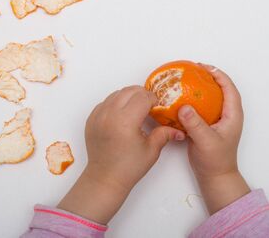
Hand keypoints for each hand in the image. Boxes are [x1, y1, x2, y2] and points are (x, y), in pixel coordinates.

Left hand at [58, 86, 183, 223]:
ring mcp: (98, 116)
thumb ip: (164, 133)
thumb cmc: (128, 167)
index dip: (153, 100)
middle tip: (149, 106)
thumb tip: (178, 129)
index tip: (158, 107)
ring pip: (116, 93)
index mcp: (125, 121)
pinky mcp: (91, 119)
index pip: (143, 97)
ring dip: (128, 97)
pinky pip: (105, 102)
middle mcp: (109, 114)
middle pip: (129, 90)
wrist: (105, 178)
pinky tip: (122, 116)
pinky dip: (115, 103)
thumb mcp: (151, 150)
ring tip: (136, 110)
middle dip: (142, 94)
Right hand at [178, 64, 249, 213]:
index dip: (219, 75)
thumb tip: (184, 107)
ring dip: (200, 87)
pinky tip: (179, 98)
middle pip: (220, 89)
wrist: (214, 176)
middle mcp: (226, 114)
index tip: (204, 67)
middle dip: (209, 77)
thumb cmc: (215, 160)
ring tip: (186, 79)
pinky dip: (192, 99)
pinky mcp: (206, 124)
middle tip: (193, 69)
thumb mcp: (206, 141)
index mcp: (233, 115)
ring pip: (210, 97)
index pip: (229, 88)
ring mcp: (216, 119)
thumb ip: (195, 124)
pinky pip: (200, 107)